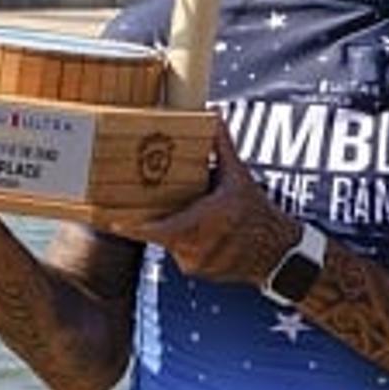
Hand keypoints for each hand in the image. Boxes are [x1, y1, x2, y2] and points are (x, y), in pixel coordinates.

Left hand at [114, 120, 296, 285]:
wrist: (278, 253)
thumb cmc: (258, 214)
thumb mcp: (240, 178)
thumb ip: (222, 148)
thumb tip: (213, 117)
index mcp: (202, 221)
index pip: (155, 229)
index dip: (130, 227)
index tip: (110, 221)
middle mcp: (195, 246)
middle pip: (160, 233)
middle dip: (158, 218)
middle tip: (163, 205)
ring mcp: (195, 262)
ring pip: (170, 243)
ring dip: (177, 231)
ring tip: (202, 220)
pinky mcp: (198, 272)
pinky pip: (181, 255)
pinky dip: (188, 244)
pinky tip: (208, 235)